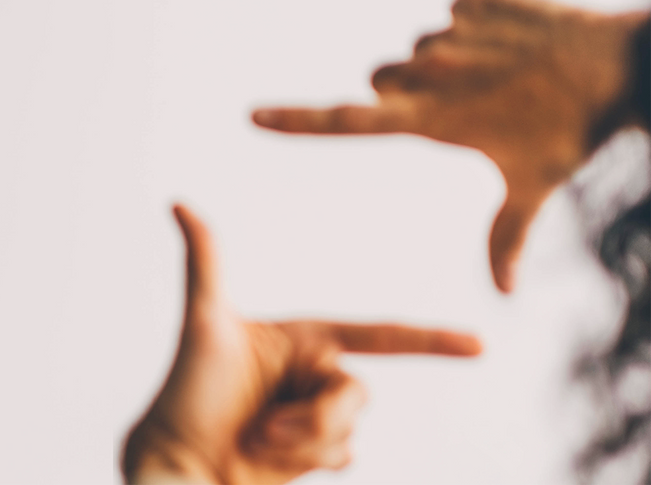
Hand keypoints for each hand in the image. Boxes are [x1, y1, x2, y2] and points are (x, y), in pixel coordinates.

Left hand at [123, 206, 480, 484]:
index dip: (431, 341)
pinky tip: (275, 460)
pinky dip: (312, 461)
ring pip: (350, 430)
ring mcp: (315, 413)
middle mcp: (313, 373)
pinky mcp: (314, 452)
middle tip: (263, 428)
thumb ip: (204, 262)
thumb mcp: (202, 323)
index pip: (377, 336)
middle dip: (315, 418)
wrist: (180, 464)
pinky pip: (344, 456)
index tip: (481, 346)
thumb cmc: (185, 393)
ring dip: (305, 443)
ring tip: (257, 441)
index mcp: (301, 340)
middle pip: (358, 393)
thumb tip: (179, 201)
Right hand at [251, 0, 644, 291]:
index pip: (349, 123)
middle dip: (404, 90)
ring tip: (501, 73)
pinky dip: (476, 23)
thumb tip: (505, 295)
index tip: (252, 115)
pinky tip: (515, 40)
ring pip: (421, 45)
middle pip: (383, 78)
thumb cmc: (576, 133)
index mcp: (434, 119)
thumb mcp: (535, 184)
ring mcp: (451, 31)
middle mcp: (432, 72)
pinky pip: (455, 10)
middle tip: (464, 103)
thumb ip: (507, 237)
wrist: (624, 65)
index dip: (297, 122)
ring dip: (444, 58)